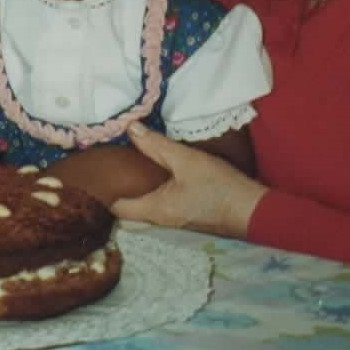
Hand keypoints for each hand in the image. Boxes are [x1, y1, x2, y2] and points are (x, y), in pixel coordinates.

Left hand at [108, 124, 266, 238]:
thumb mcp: (186, 161)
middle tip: (109, 160)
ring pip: (143, 203)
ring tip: (125, 161)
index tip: (96, 168)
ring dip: (135, 185)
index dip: (103, 190)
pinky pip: (158, 201)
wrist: (254, 210)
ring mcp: (172, 219)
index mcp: (154, 210)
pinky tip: (151, 170)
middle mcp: (159, 220)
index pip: (115, 207)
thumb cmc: (219, 187)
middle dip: (117, 185)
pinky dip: (150, 187)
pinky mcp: (183, 213)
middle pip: (127, 206)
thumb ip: (156, 146)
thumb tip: (129, 129)